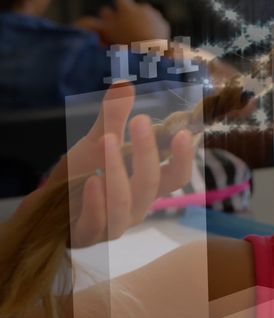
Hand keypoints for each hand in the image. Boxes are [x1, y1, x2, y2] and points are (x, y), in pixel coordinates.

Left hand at [20, 83, 195, 247]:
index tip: (183, 131)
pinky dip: (96, 201)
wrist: (47, 212)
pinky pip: (97, 221)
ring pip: (125, 202)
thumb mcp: (98, 143)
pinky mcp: (90, 235)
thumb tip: (125, 83)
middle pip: (153, 183)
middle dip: (147, 152)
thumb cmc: (82, 177)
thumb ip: (113, 118)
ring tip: (107, 141)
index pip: (176, 175)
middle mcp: (138, 206)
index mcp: (148, 185)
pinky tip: (91, 180)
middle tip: (140, 120)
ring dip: (118, 171)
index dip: (183, 156)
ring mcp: (115, 223)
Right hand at [79, 0, 169, 44]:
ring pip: (146, 15)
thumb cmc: (124, 41)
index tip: (114, 17)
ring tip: (136, 35)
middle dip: (129, 15)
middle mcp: (142, 8)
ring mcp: (154, 15)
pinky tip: (148, 39)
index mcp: (127, 7)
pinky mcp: (164, 25)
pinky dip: (152, 29)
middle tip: (123, 28)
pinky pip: (156, 24)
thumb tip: (79, 23)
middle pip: (133, 8)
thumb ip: (91, 25)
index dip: (117, 8)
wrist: (151, 51)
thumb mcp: (104, 33)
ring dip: (141, 22)